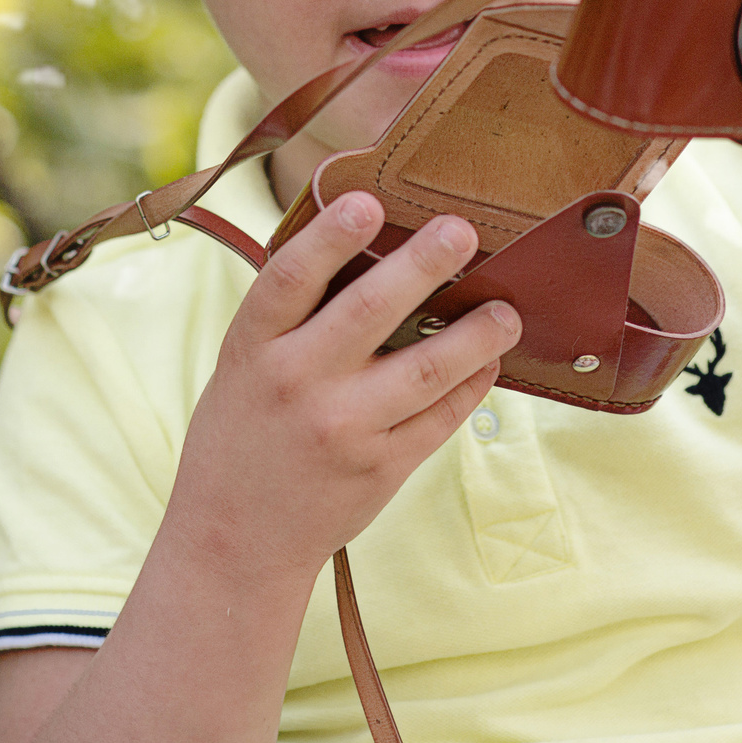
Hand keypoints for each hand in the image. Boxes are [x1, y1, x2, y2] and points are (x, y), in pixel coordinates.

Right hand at [165, 191, 520, 586]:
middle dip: (422, 266)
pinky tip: (490, 362)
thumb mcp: (240, 368)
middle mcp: (296, 384)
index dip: (330, 237)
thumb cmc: (241, 435)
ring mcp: (342, 429)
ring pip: (424, 370)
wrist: (234, 540)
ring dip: (475, 334)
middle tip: (462, 230)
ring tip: (507, 311)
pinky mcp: (380, 469)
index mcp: (252, 350)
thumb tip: (363, 249)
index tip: (369, 202)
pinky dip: (472, 386)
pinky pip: (440, 418)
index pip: (291, 279)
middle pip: (368, 313)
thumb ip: (289, 319)